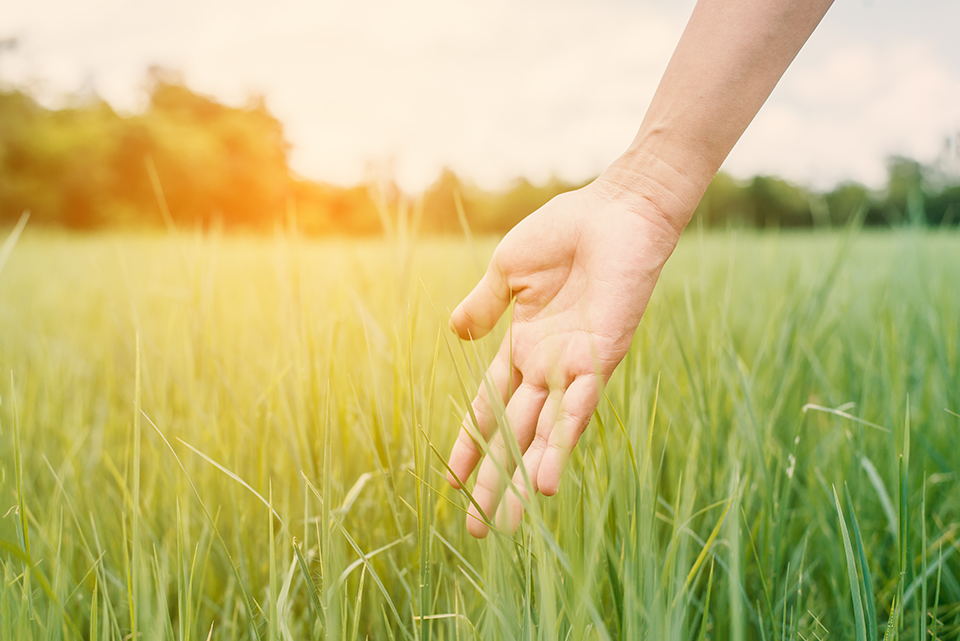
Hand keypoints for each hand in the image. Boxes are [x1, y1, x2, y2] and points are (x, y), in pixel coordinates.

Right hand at [447, 177, 682, 537]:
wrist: (615, 212)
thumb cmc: (564, 232)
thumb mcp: (507, 270)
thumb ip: (483, 305)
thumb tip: (454, 332)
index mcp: (522, 345)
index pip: (488, 406)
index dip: (470, 443)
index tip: (452, 482)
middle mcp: (546, 366)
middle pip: (512, 433)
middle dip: (494, 479)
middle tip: (478, 529)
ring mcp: (573, 367)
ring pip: (542, 434)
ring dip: (524, 478)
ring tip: (510, 522)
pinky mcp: (601, 360)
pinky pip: (577, 409)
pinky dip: (562, 444)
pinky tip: (547, 482)